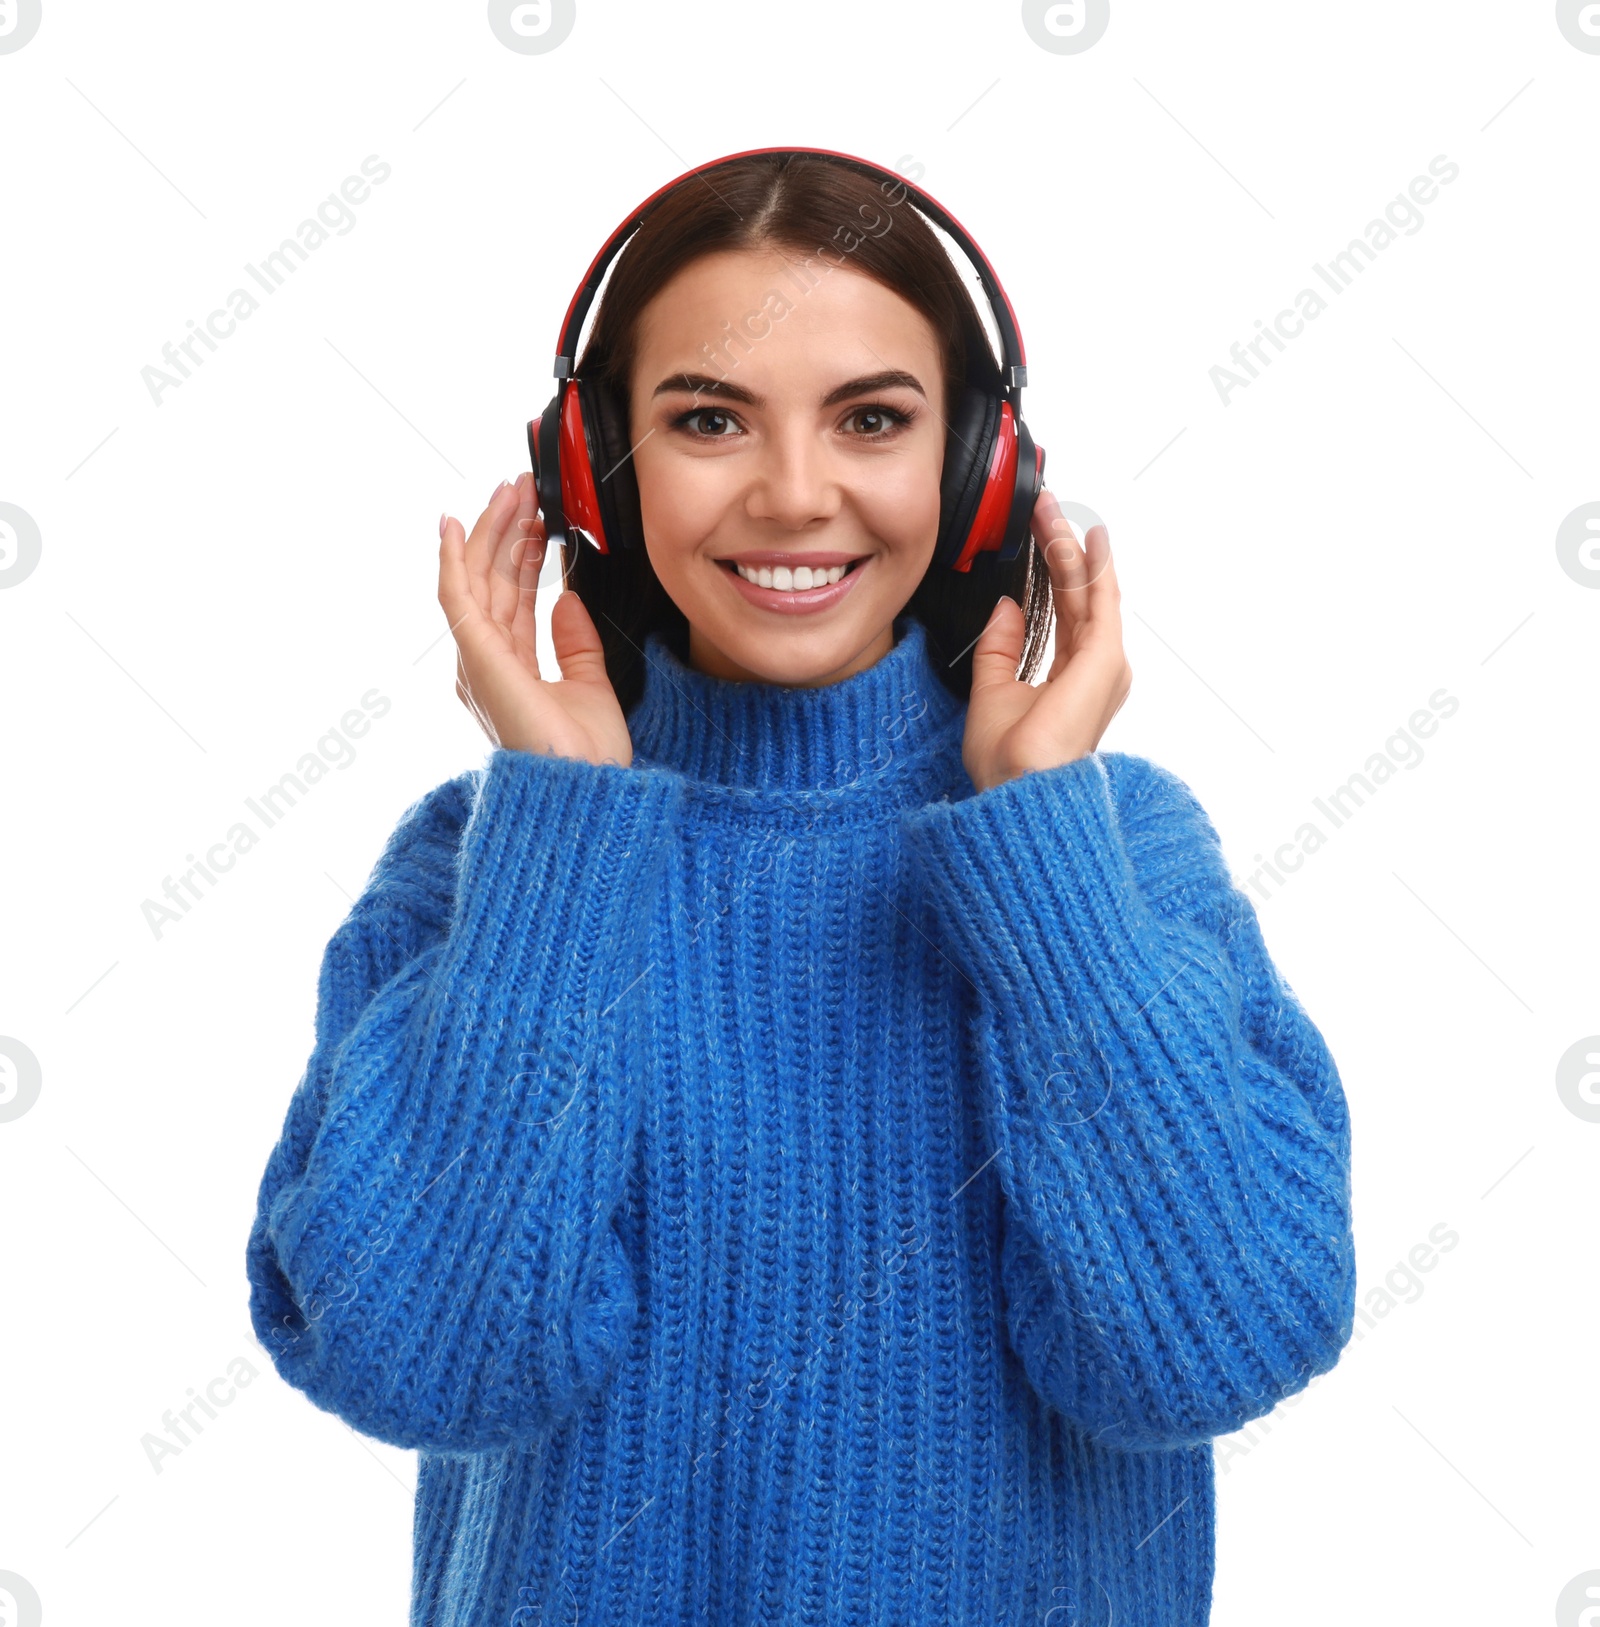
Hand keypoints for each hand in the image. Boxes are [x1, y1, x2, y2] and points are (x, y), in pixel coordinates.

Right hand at [437, 471, 633, 765]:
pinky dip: (451, 558)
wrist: (586, 789)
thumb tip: (566, 598)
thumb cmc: (588, 757)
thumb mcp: (590, 685)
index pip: (513, 600)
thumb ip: (576, 642)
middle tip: (523, 489)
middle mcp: (486, 664)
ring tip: (509, 490)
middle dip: (507, 531)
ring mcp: (477, 661)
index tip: (540, 520)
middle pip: (492, 582)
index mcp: (510, 671)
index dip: (524, 556)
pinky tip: (452, 524)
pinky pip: (456, 597)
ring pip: (476, 579)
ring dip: (490, 530)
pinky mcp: (476, 657)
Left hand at [961, 490, 1131, 792]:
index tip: (1037, 541)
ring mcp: (1104, 665)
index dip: (1051, 575)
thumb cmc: (1008, 764)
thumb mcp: (992, 693)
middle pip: (1078, 596)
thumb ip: (999, 649)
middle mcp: (1095, 671)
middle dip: (1060, 551)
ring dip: (1070, 549)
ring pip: (1087, 591)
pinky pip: (1101, 600)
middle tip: (1044, 511)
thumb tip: (1006, 608)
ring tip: (1052, 513)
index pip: (1063, 614)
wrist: (1020, 793)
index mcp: (1071, 681)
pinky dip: (1095, 566)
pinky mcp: (1104, 659)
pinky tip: (1089, 538)